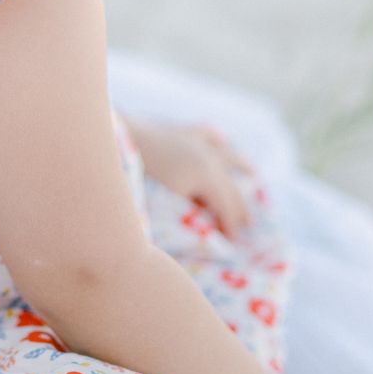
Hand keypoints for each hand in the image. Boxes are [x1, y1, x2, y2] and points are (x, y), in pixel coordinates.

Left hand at [125, 119, 252, 238]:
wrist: (120, 138)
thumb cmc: (144, 175)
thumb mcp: (170, 201)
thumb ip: (191, 212)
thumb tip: (204, 221)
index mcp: (208, 176)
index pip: (227, 206)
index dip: (231, 226)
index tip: (234, 242)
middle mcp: (209, 157)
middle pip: (232, 185)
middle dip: (240, 205)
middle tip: (247, 223)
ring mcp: (197, 142)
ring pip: (229, 153)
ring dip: (243, 166)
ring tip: (253, 174)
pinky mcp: (181, 131)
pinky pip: (207, 133)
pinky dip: (216, 138)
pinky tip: (219, 140)